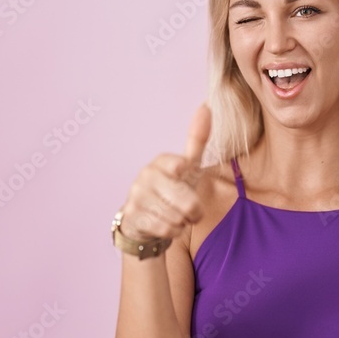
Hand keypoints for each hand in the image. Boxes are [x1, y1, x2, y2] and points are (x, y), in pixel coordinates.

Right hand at [119, 103, 211, 241]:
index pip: (179, 165)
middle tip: (190, 210)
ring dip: (182, 222)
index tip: (180, 173)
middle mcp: (145, 176)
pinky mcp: (132, 216)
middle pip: (186, 201)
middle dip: (194, 211)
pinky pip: (166, 229)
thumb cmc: (172, 189)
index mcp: (161, 162)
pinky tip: (165, 225)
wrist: (145, 219)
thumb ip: (197, 140)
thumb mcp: (188, 167)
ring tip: (175, 216)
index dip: (184, 173)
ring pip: (177, 217)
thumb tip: (206, 106)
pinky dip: (172, 231)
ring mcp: (136, 196)